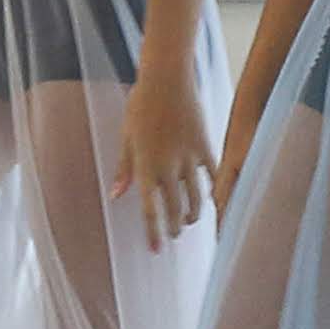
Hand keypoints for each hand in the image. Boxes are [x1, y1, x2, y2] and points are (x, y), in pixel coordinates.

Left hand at [109, 68, 215, 247]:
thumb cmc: (140, 104)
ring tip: (190, 221)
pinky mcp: (205, 145)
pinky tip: (209, 196)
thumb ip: (124, 168)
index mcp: (145, 166)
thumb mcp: (126, 136)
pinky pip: (212, 174)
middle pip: (176, 209)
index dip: (153, 232)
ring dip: (193, 214)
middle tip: (173, 236)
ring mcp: (189, 158)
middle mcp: (168, 167)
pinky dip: (212, 188)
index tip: (156, 250)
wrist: (167, 77)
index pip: (149, 210)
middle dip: (175, 227)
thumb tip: (116, 195)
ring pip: (196, 197)